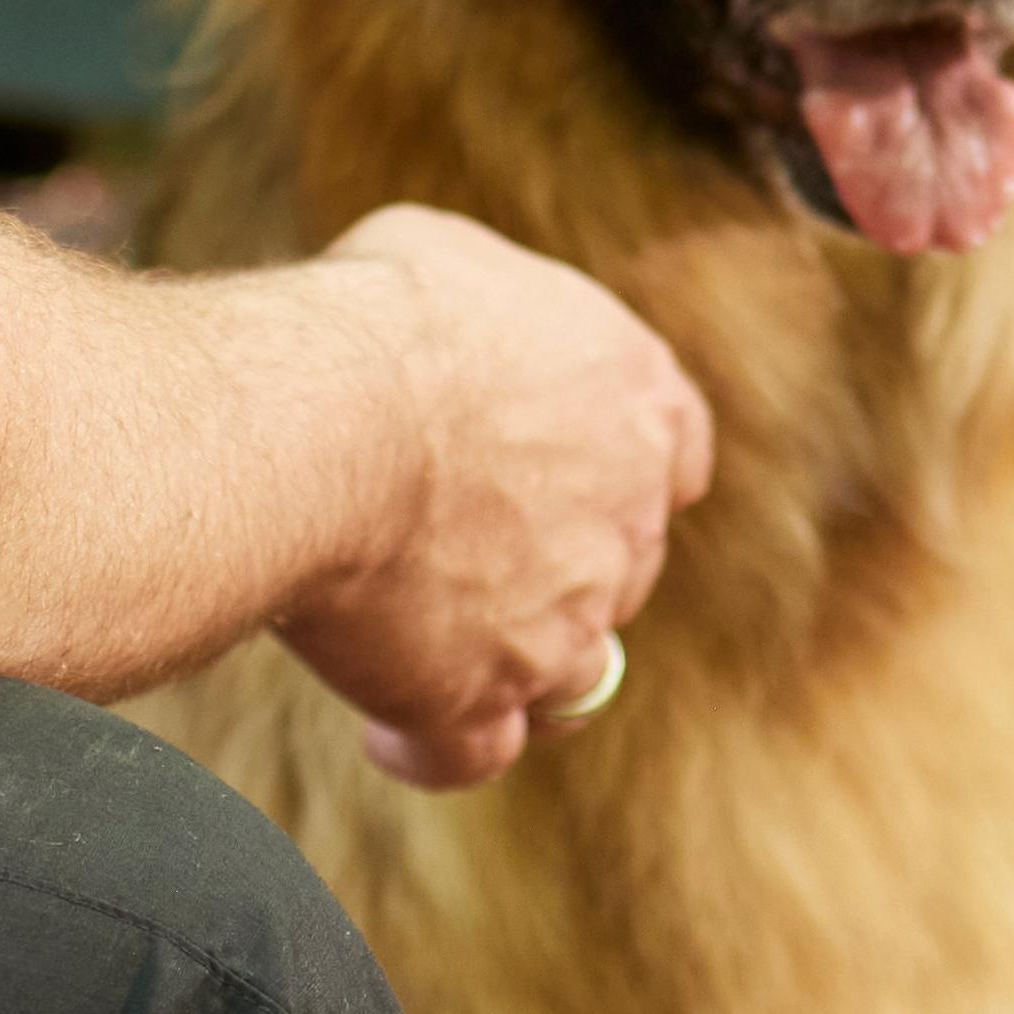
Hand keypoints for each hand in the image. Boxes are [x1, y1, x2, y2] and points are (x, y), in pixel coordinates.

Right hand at [275, 204, 715, 788]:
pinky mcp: (480, 696)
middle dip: (549, 562)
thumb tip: (452, 319)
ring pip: (569, 672)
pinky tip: (386, 729)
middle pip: (617, 567)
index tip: (568, 474)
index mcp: (639, 399)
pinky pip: (471, 753)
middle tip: (452, 544)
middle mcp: (626, 521)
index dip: (622, 471)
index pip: (675, 452)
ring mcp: (564, 622)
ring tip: (429, 644)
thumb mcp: (454, 260)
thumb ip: (489, 312)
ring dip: (513, 662)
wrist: (337, 417)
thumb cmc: (385, 317)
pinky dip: (430, 746)